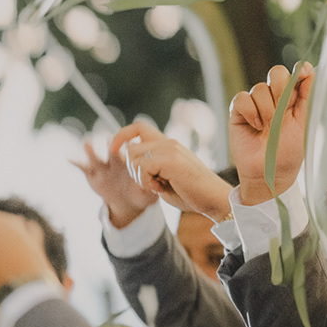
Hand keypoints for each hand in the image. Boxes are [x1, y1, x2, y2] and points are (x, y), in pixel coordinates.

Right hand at [72, 136, 157, 228]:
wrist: (127, 201)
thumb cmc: (142, 193)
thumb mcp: (150, 193)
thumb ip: (152, 189)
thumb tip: (155, 187)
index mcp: (132, 163)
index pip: (131, 151)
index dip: (130, 148)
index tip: (129, 145)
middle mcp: (116, 162)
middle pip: (113, 150)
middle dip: (111, 143)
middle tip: (109, 137)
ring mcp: (103, 168)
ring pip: (97, 158)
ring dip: (92, 150)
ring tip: (87, 142)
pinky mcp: (92, 175)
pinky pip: (83, 168)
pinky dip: (76, 162)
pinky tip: (70, 158)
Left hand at [111, 122, 232, 222]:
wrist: (213, 200)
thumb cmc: (190, 193)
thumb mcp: (162, 178)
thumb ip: (146, 166)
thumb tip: (122, 155)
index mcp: (167, 145)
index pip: (139, 127)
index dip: (122, 135)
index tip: (112, 149)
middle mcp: (168, 142)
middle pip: (130, 149)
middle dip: (133, 170)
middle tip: (152, 183)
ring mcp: (170, 148)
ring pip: (133, 158)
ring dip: (140, 177)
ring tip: (159, 185)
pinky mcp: (171, 158)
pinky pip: (142, 167)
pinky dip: (145, 182)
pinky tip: (160, 188)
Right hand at [231, 63, 312, 205]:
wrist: (268, 172)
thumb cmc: (287, 152)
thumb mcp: (301, 123)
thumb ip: (303, 96)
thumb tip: (309, 70)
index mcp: (292, 100)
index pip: (295, 74)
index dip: (299, 71)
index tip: (304, 73)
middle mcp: (273, 98)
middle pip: (276, 73)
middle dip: (281, 90)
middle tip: (282, 111)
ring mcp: (255, 104)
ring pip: (259, 88)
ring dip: (266, 109)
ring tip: (267, 128)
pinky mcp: (237, 112)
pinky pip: (242, 98)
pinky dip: (250, 112)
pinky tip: (254, 126)